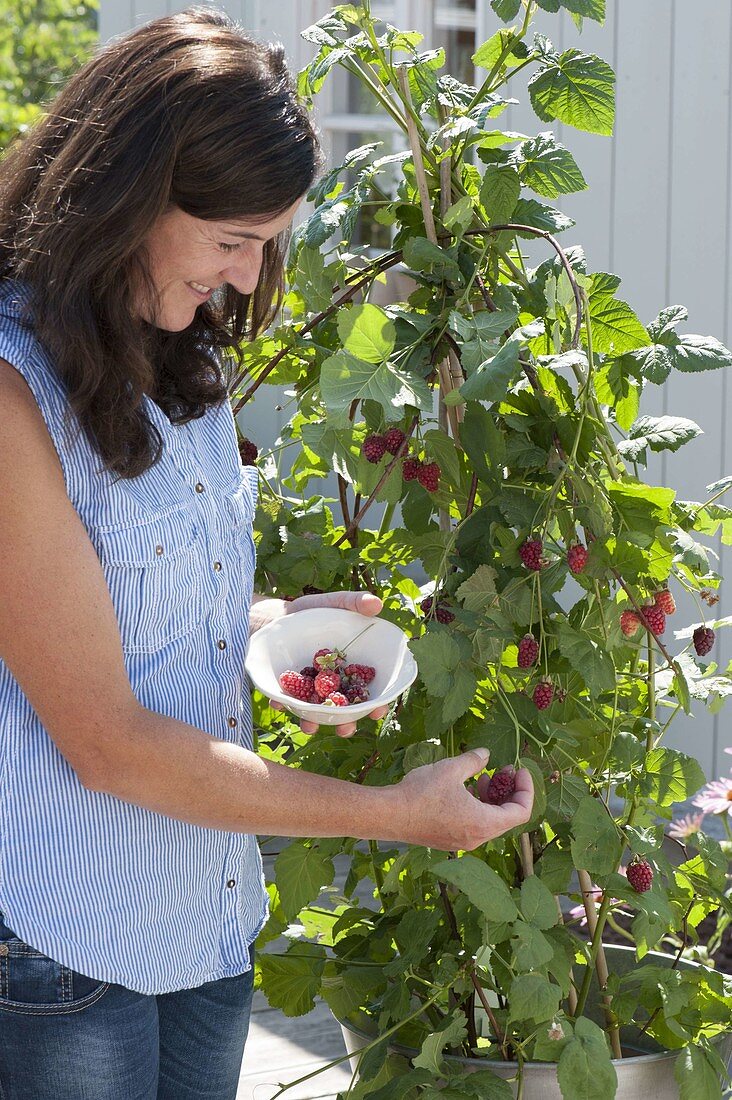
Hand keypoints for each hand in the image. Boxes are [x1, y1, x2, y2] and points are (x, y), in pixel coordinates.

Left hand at [266, 590, 389, 737]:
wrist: (277, 616)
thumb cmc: (312, 611)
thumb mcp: (334, 603)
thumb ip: (355, 602)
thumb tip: (377, 604)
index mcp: (350, 670)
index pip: (367, 691)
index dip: (376, 704)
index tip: (377, 712)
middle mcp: (332, 684)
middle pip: (344, 709)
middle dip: (346, 723)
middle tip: (346, 729)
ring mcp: (309, 690)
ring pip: (316, 713)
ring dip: (314, 723)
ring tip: (309, 726)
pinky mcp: (287, 691)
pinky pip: (287, 702)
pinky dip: (284, 705)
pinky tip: (281, 704)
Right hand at [394, 748, 533, 849]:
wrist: (390, 814)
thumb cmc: (422, 792)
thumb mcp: (452, 769)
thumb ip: (474, 761)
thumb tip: (486, 754)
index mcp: (484, 824)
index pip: (521, 812)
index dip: (526, 790)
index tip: (520, 771)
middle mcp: (477, 838)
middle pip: (507, 818)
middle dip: (509, 792)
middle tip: (503, 770)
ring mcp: (463, 842)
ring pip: (490, 821)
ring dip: (492, 799)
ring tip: (483, 777)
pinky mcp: (450, 839)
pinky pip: (474, 824)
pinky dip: (477, 807)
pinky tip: (464, 789)